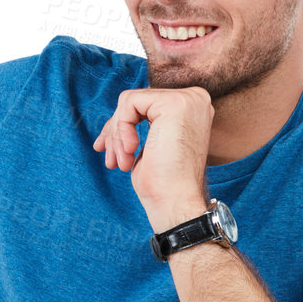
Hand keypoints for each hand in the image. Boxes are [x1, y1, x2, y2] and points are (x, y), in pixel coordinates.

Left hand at [92, 86, 212, 230]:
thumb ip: (143, 124)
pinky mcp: (175, 103)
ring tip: (121, 162)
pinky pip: (129, 103)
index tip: (107, 150)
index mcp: (192, 108)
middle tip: (111, 160)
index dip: (121, 126)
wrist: (175, 202)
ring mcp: (188, 99)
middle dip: (115, 132)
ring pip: (129, 102)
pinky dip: (121, 129)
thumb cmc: (163, 183)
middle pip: (136, 102)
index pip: (145, 104)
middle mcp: (195, 99)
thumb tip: (115, 118)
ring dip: (117, 136)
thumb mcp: (152, 145)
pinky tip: (130, 152)